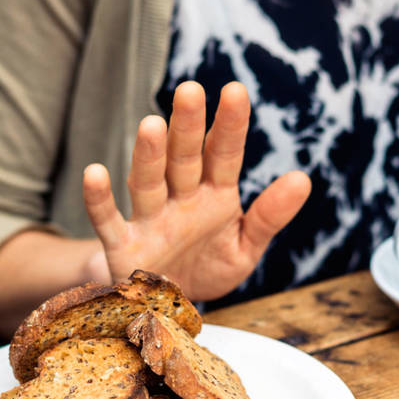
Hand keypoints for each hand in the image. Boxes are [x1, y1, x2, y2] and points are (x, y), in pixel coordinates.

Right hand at [82, 81, 310, 301]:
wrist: (170, 308)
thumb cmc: (208, 267)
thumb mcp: (245, 247)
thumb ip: (270, 216)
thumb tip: (303, 179)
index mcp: (214, 196)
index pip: (223, 154)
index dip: (229, 125)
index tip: (235, 91)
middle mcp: (180, 200)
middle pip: (184, 159)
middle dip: (186, 127)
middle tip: (190, 90)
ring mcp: (150, 220)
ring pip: (148, 182)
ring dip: (149, 155)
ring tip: (151, 125)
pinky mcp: (124, 246)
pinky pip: (108, 221)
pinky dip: (100, 200)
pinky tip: (95, 173)